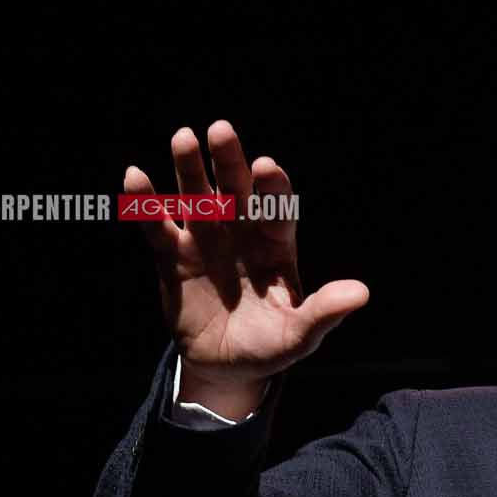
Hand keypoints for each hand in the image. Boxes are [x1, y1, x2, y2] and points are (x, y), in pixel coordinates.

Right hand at [125, 121, 366, 415]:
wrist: (226, 366)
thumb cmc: (270, 345)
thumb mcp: (299, 336)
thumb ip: (324, 312)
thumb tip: (360, 293)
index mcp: (275, 245)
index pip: (276, 209)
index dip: (272, 188)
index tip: (267, 167)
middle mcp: (241, 232)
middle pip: (235, 190)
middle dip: (229, 161)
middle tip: (221, 130)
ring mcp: (205, 240)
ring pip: (196, 196)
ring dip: (189, 168)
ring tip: (183, 137)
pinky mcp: (172, 256)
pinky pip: (157, 226)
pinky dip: (145, 204)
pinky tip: (135, 176)